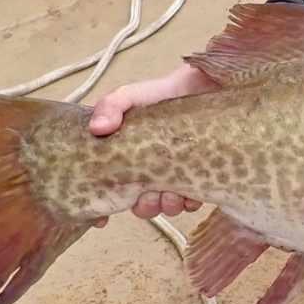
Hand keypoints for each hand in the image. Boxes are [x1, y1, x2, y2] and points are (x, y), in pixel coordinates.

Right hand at [87, 64, 218, 222]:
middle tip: (149, 193)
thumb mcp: (131, 96)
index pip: (110, 192)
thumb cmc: (165, 93)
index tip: (103, 218)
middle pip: (140, 206)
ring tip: (172, 192)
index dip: (104, 207)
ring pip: (166, 207)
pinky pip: (193, 202)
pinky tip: (192, 190)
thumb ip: (111, 106)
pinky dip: (190, 201)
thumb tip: (97, 129)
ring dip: (167, 205)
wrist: (206, 86)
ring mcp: (176, 178)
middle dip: (143, 206)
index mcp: (127, 160)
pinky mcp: (201, 180)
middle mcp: (150, 173)